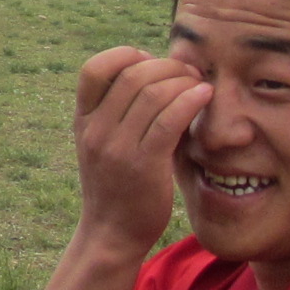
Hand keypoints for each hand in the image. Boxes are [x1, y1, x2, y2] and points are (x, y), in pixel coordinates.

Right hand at [73, 47, 209, 257]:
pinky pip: (169, 120)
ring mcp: (117, 148)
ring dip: (183, 81)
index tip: (151, 63)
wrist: (112, 234)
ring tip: (200, 85)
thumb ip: (119, 113)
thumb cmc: (116, 186)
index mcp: (83, 121)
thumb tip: (156, 74)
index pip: (94, 69)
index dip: (125, 56)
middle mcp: (96, 131)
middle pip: (132, 75)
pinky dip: (191, 100)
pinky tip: (206, 96)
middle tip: (189, 72)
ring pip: (153, 93)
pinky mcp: (144, 166)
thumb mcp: (102, 144)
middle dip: (167, 66)